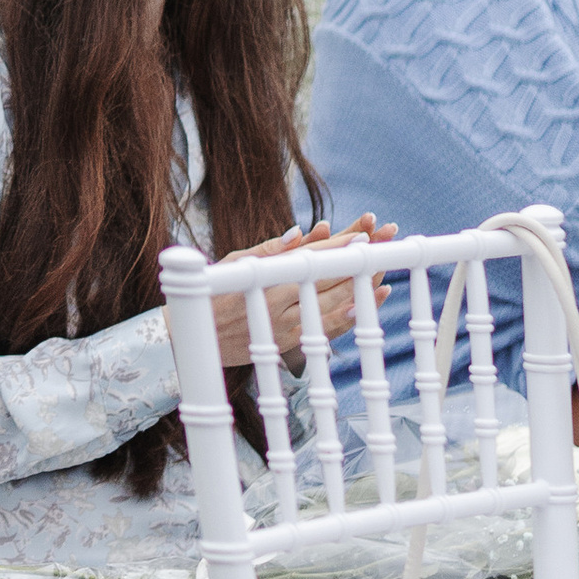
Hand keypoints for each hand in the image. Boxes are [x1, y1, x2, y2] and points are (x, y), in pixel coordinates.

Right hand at [209, 219, 392, 365]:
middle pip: (328, 283)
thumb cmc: (212, 292)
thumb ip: (269, 250)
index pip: (311, 262)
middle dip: (357, 264)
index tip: (363, 238)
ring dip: (360, 290)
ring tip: (383, 274)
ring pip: (332, 307)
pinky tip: (362, 305)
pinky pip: (323, 332)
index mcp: (267, 283)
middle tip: (383, 247)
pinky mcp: (289, 344)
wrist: (195, 338)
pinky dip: (346, 318)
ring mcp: (287, 329)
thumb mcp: (234, 265)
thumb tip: (300, 234)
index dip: (338, 250)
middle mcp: (280, 307)